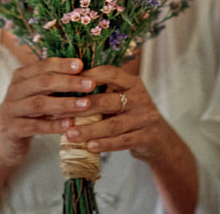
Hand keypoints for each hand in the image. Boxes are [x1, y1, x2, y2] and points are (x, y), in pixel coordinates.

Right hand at [0, 57, 97, 168]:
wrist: (4, 142)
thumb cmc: (28, 115)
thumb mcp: (38, 96)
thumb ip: (54, 85)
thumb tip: (85, 73)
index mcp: (22, 77)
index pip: (43, 65)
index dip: (63, 64)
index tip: (82, 65)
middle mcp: (14, 90)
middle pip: (43, 82)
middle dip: (69, 82)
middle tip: (90, 84)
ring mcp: (11, 109)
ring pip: (39, 103)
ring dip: (64, 103)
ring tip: (85, 104)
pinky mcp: (11, 129)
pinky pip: (33, 126)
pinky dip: (52, 125)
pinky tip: (69, 125)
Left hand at [64, 65, 178, 163]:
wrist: (159, 139)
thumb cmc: (130, 115)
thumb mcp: (121, 98)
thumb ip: (102, 92)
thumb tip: (64, 89)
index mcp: (132, 83)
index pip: (110, 73)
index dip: (89, 76)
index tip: (67, 81)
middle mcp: (140, 98)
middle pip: (108, 101)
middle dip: (82, 108)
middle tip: (60, 113)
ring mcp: (145, 118)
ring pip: (113, 125)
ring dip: (90, 130)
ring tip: (70, 134)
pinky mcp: (147, 137)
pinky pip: (122, 141)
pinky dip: (105, 144)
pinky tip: (89, 146)